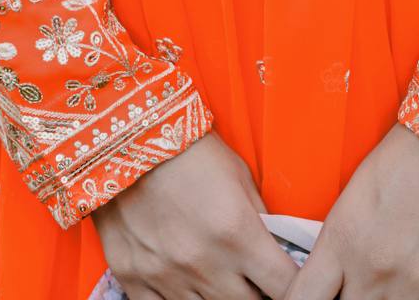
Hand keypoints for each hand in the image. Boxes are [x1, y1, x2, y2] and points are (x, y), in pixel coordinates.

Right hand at [92, 131, 299, 299]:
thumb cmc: (188, 149)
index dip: (292, 285)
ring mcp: (165, 275)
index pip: (285, 286)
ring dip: (219, 296)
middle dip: (256, 293)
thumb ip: (260, 219)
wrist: (126, 134)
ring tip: (218, 273)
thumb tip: (278, 250)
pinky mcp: (132, 277)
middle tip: (251, 274)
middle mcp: (204, 262)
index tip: (287, 278)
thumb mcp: (238, 175)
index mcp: (237, 233)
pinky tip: (184, 282)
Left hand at [283, 122, 418, 299]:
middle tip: (363, 278)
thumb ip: (342, 244)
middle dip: (352, 298)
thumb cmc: (408, 154)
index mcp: (341, 239)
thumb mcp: (356, 194)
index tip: (317, 296)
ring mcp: (414, 283)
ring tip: (398, 274)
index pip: (303, 299)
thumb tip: (337, 280)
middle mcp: (373, 269)